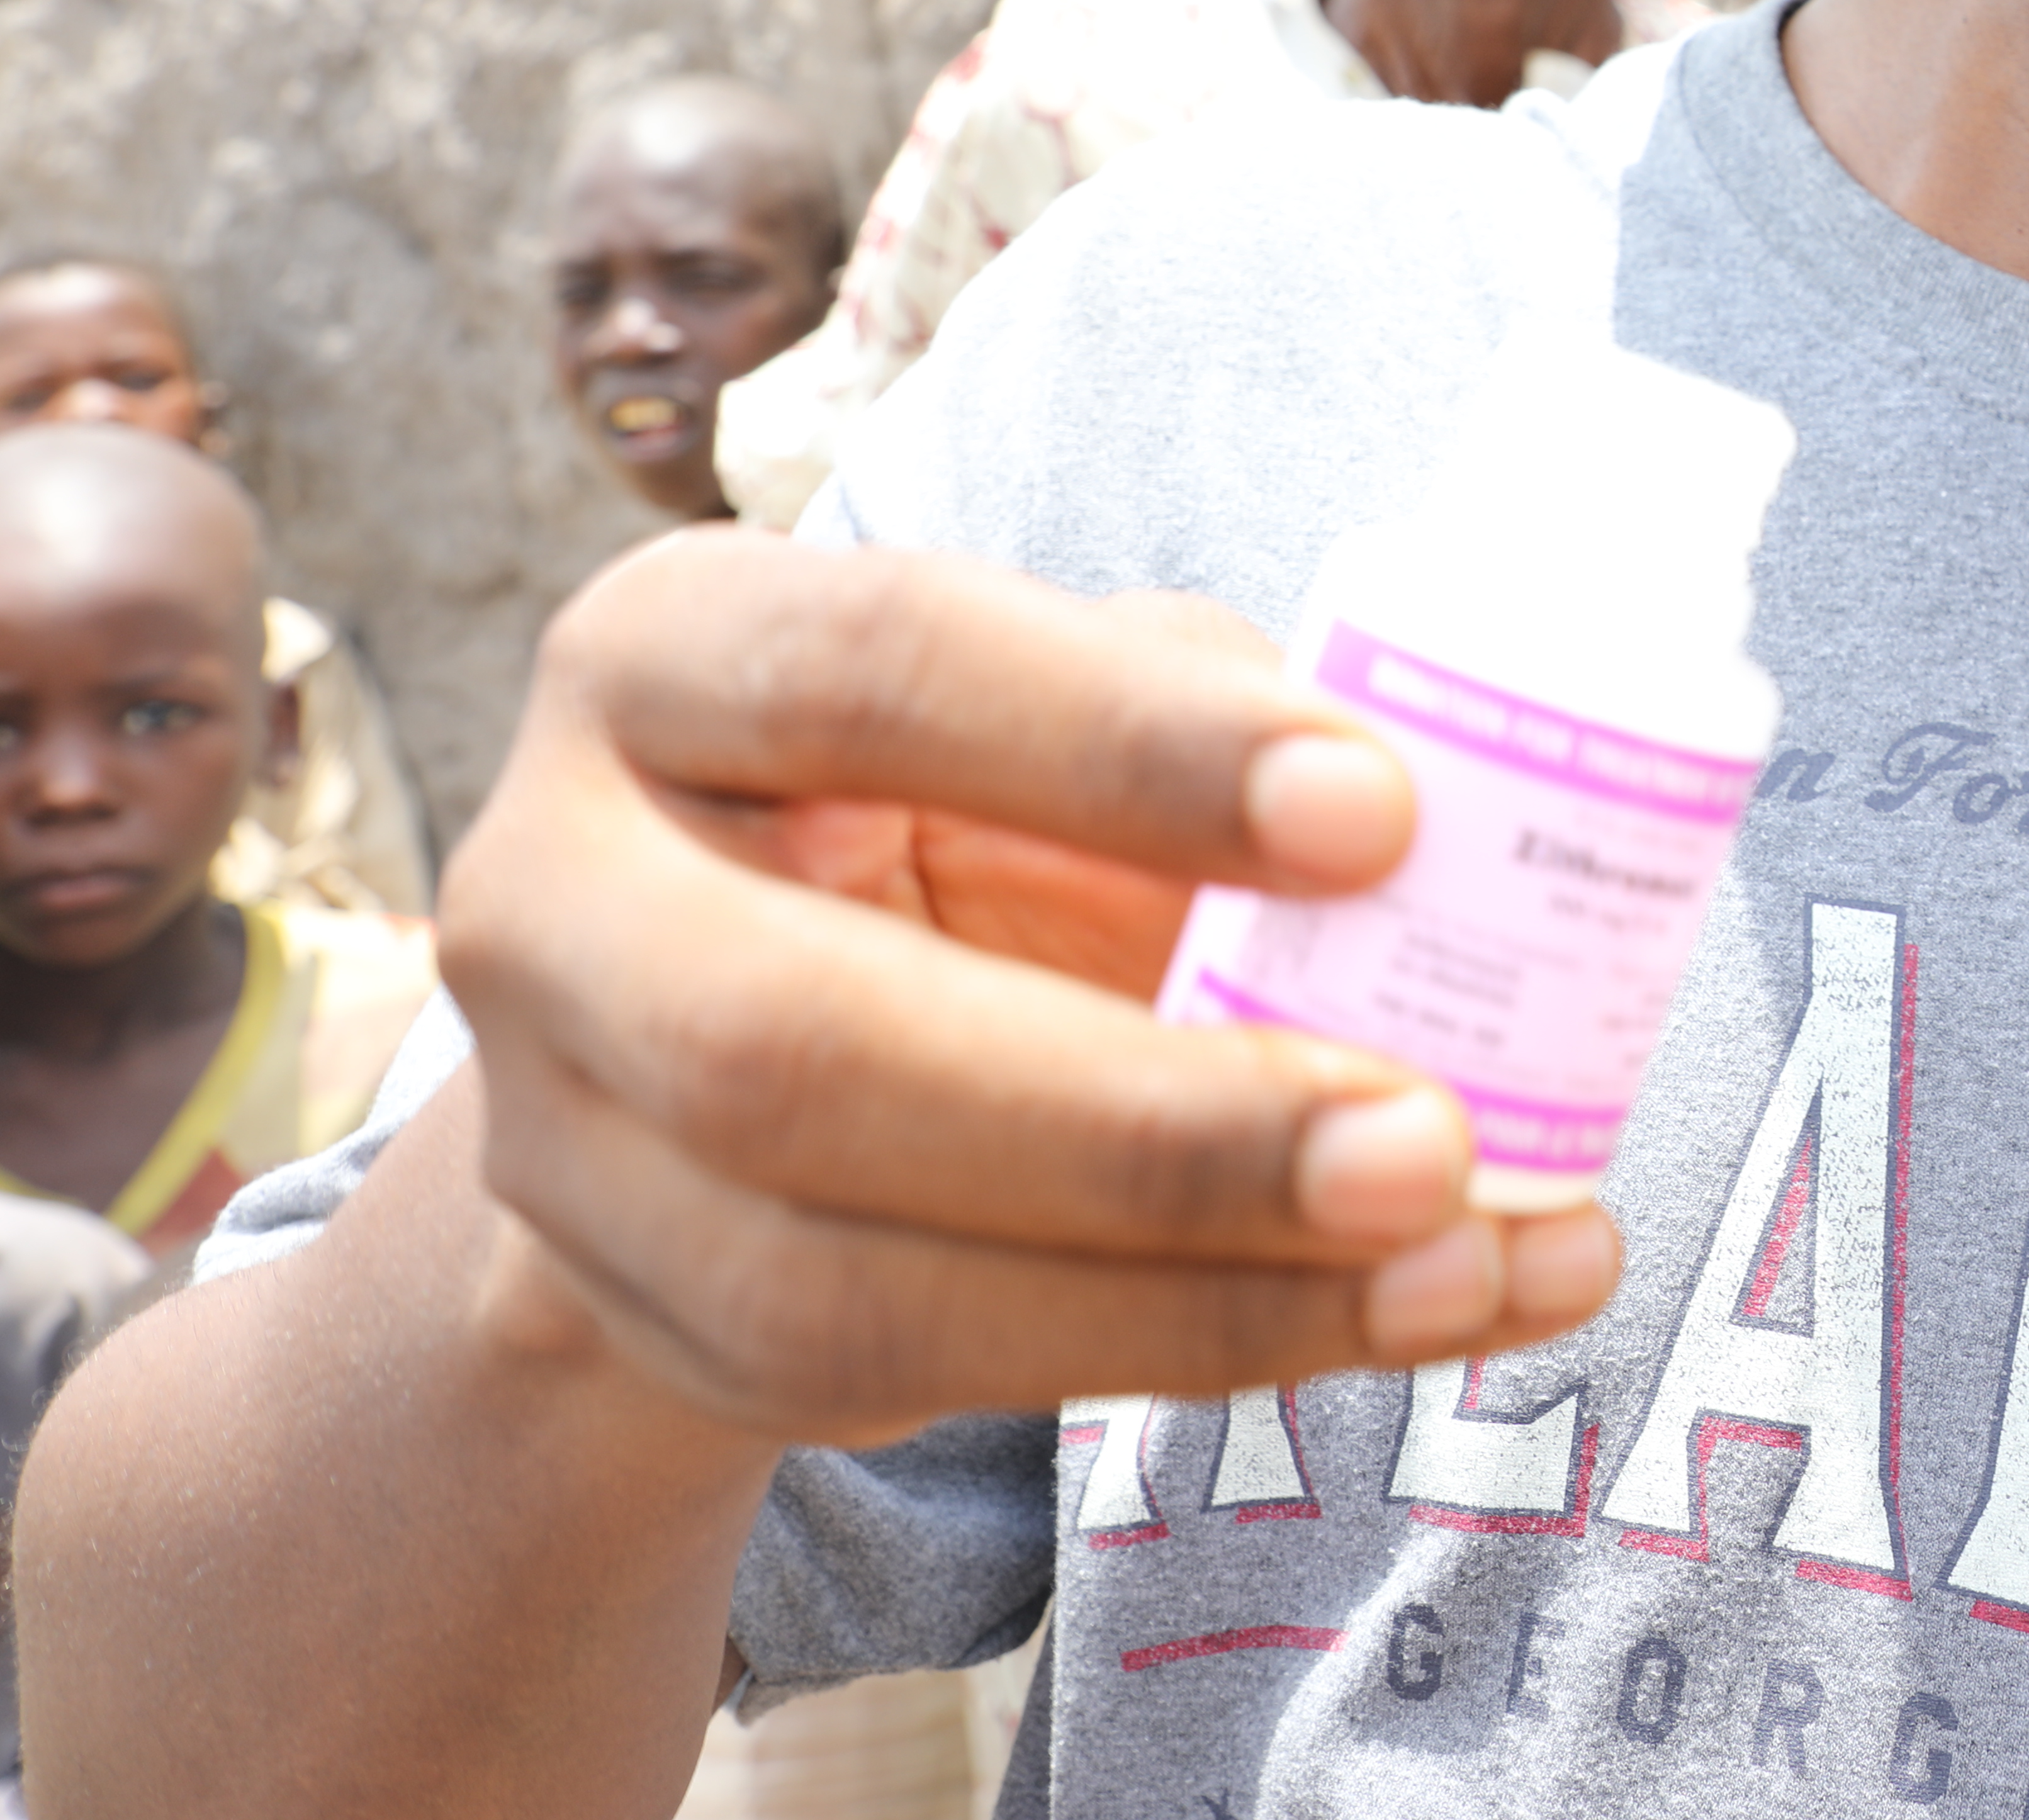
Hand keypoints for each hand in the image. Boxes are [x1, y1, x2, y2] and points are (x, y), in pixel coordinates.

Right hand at [440, 528, 1620, 1448]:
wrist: (747, 1038)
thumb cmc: (966, 813)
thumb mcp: (1064, 712)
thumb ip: (1215, 726)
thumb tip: (1453, 821)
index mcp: (667, 653)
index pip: (880, 662)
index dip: (1127, 742)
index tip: (1386, 807)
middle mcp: (555, 892)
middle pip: (805, 1045)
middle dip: (1147, 1123)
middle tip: (1431, 1142)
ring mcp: (564, 1144)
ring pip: (850, 1278)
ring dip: (1198, 1294)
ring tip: (1465, 1264)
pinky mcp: (651, 1323)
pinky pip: (914, 1382)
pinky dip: (1193, 1351)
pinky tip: (1410, 1317)